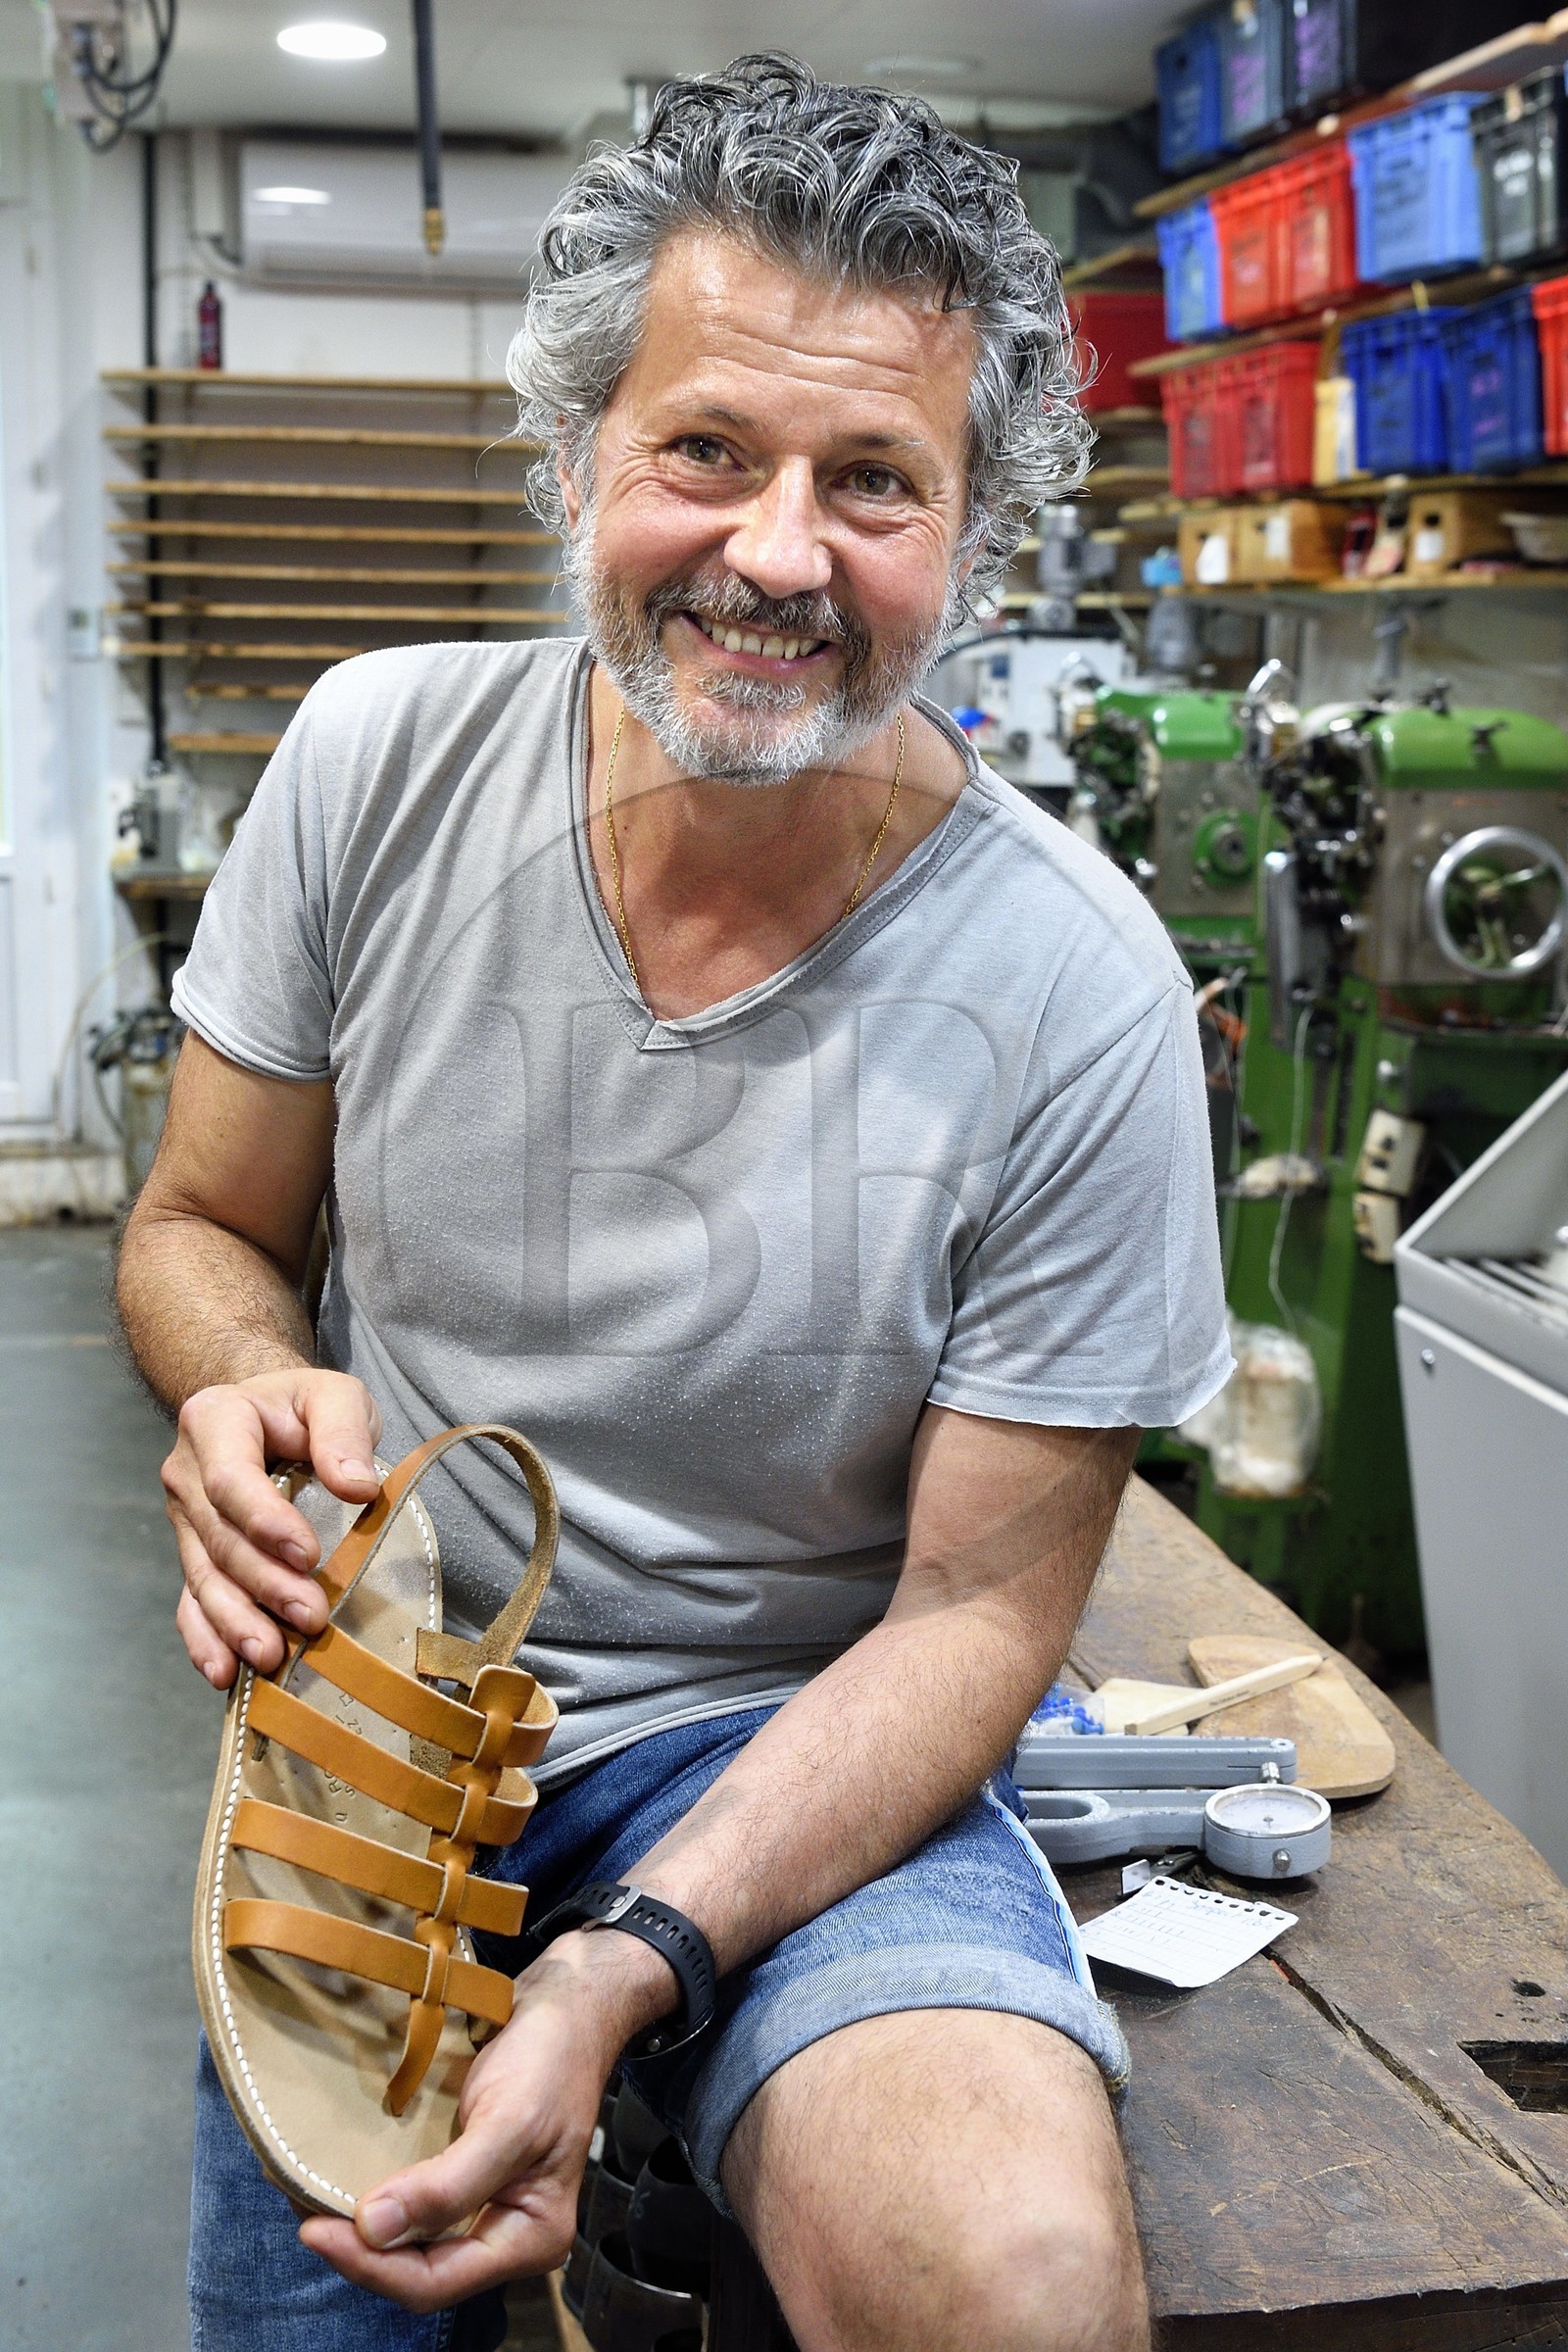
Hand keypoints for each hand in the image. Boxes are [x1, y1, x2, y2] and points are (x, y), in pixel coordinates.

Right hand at [163, 1367, 382, 1687]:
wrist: (266, 1413)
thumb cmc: (305, 1405)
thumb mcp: (336, 1395)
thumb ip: (343, 1432)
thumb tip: (356, 1488)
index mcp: (213, 1420)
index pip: (229, 1479)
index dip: (264, 1521)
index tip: (307, 1554)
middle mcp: (185, 1473)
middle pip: (219, 1539)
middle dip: (264, 1584)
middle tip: (311, 1616)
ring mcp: (184, 1520)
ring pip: (203, 1578)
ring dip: (236, 1622)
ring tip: (271, 1656)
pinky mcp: (193, 1555)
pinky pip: (192, 1602)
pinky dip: (206, 1639)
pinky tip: (224, 1673)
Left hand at [301, 1932, 676, 2310]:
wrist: (571, 2000)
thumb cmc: (551, 2058)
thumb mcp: (508, 2121)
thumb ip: (449, 2184)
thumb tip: (373, 2229)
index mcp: (530, 2237)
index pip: (436, 2282)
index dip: (372, 2266)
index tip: (315, 2228)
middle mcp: (506, 2234)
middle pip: (420, 2273)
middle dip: (362, 2253)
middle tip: (304, 2217)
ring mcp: (486, 2205)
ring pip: (412, 2244)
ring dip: (363, 2232)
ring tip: (309, 2203)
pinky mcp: (466, 2176)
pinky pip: (415, 2206)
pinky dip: (377, 2200)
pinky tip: (343, 2181)